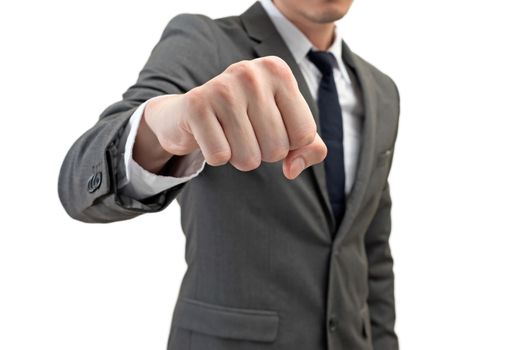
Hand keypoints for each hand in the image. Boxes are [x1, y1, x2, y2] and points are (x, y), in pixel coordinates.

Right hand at [144, 56, 326, 178]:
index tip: (270, 127)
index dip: (289, 144)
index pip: (304, 135)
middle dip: (263, 153)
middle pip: (277, 149)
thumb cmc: (247, 119)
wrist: (191, 112)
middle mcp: (251, 72)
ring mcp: (222, 87)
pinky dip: (217, 156)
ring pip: (248, 158)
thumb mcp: (286, 127)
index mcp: (278, 71)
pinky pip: (220, 156)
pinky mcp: (196, 105)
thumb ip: (309, 148)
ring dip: (240, 157)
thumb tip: (291, 170)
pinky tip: (211, 135)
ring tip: (228, 134)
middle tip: (245, 131)